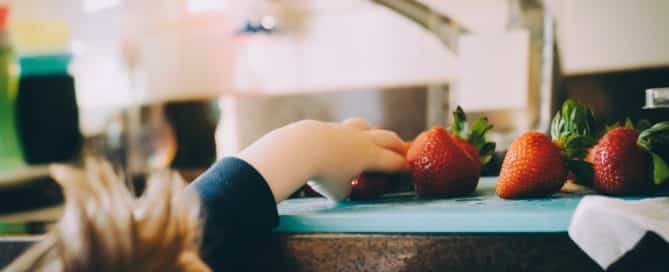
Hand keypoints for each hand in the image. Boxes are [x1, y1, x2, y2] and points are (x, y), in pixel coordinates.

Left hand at [237, 119, 407, 201]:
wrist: (301, 148)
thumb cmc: (323, 174)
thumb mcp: (338, 192)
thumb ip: (346, 190)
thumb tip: (344, 188)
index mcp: (371, 156)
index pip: (393, 162)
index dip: (403, 167)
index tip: (409, 169)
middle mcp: (362, 140)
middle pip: (387, 138)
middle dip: (397, 145)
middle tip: (403, 149)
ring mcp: (345, 130)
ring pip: (365, 126)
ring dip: (372, 131)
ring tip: (372, 137)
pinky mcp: (328, 126)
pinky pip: (344, 128)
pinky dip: (348, 133)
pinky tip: (341, 140)